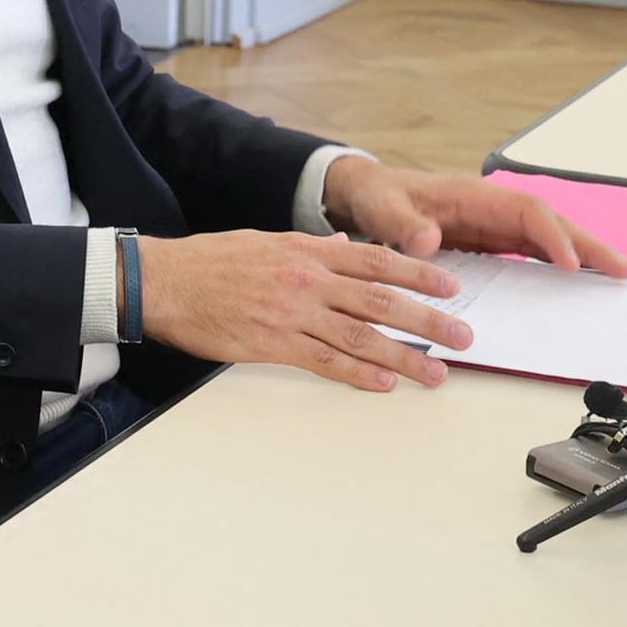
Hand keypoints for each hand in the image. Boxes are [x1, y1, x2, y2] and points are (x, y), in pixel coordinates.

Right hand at [136, 229, 469, 390]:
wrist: (163, 281)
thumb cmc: (210, 262)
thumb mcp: (265, 241)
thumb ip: (309, 247)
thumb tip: (343, 245)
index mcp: (307, 250)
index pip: (377, 260)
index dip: (420, 274)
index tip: (452, 287)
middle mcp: (307, 279)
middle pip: (382, 300)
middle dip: (429, 320)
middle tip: (463, 337)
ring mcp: (292, 313)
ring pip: (362, 336)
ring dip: (404, 357)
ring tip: (435, 374)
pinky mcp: (273, 343)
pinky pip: (325, 361)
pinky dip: (359, 374)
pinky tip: (383, 384)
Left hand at [323, 158, 626, 278]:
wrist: (368, 194)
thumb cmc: (378, 197)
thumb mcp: (382, 210)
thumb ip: (403, 225)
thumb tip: (426, 241)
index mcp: (472, 196)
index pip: (525, 213)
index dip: (552, 236)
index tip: (572, 264)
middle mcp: (491, 207)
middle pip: (550, 222)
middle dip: (587, 244)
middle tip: (624, 269)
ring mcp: (493, 223)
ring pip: (547, 236)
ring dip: (582, 255)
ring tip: (616, 276)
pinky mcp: (490, 239)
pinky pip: (531, 250)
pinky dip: (557, 263)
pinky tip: (578, 282)